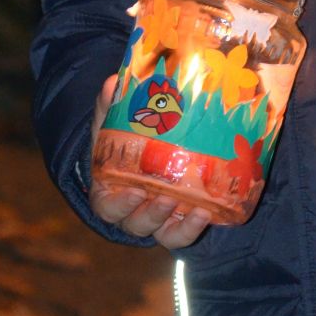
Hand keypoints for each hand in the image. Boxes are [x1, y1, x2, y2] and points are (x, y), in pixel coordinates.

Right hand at [89, 77, 210, 249]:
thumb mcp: (114, 121)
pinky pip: (183, 233)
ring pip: (163, 233)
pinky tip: (206, 213)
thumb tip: (113, 82)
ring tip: (197, 209)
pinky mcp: (180, 218)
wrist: (145, 147)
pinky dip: (193, 228)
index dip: (121, 205)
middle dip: (153, 215)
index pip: (108, 208)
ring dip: (179, 225)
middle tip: (167, 199)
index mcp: (110, 191)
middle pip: (138, 224)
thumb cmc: (124, 138)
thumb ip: (111, 104)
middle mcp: (132, 210)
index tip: (136, 191)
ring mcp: (158, 217)